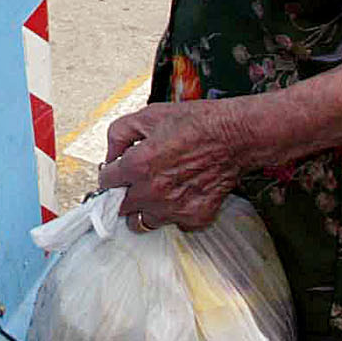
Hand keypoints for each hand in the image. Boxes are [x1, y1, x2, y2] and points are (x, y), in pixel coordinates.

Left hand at [96, 100, 248, 232]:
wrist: (235, 136)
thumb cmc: (196, 123)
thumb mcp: (148, 115)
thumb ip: (119, 134)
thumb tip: (110, 155)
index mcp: (138, 165)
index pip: (106, 182)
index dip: (111, 175)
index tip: (117, 173)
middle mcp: (153, 191)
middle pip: (121, 208)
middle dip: (123, 195)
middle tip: (134, 184)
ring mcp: (174, 208)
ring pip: (143, 222)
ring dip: (144, 209)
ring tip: (156, 193)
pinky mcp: (195, 217)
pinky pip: (174, 224)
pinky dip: (174, 214)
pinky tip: (180, 196)